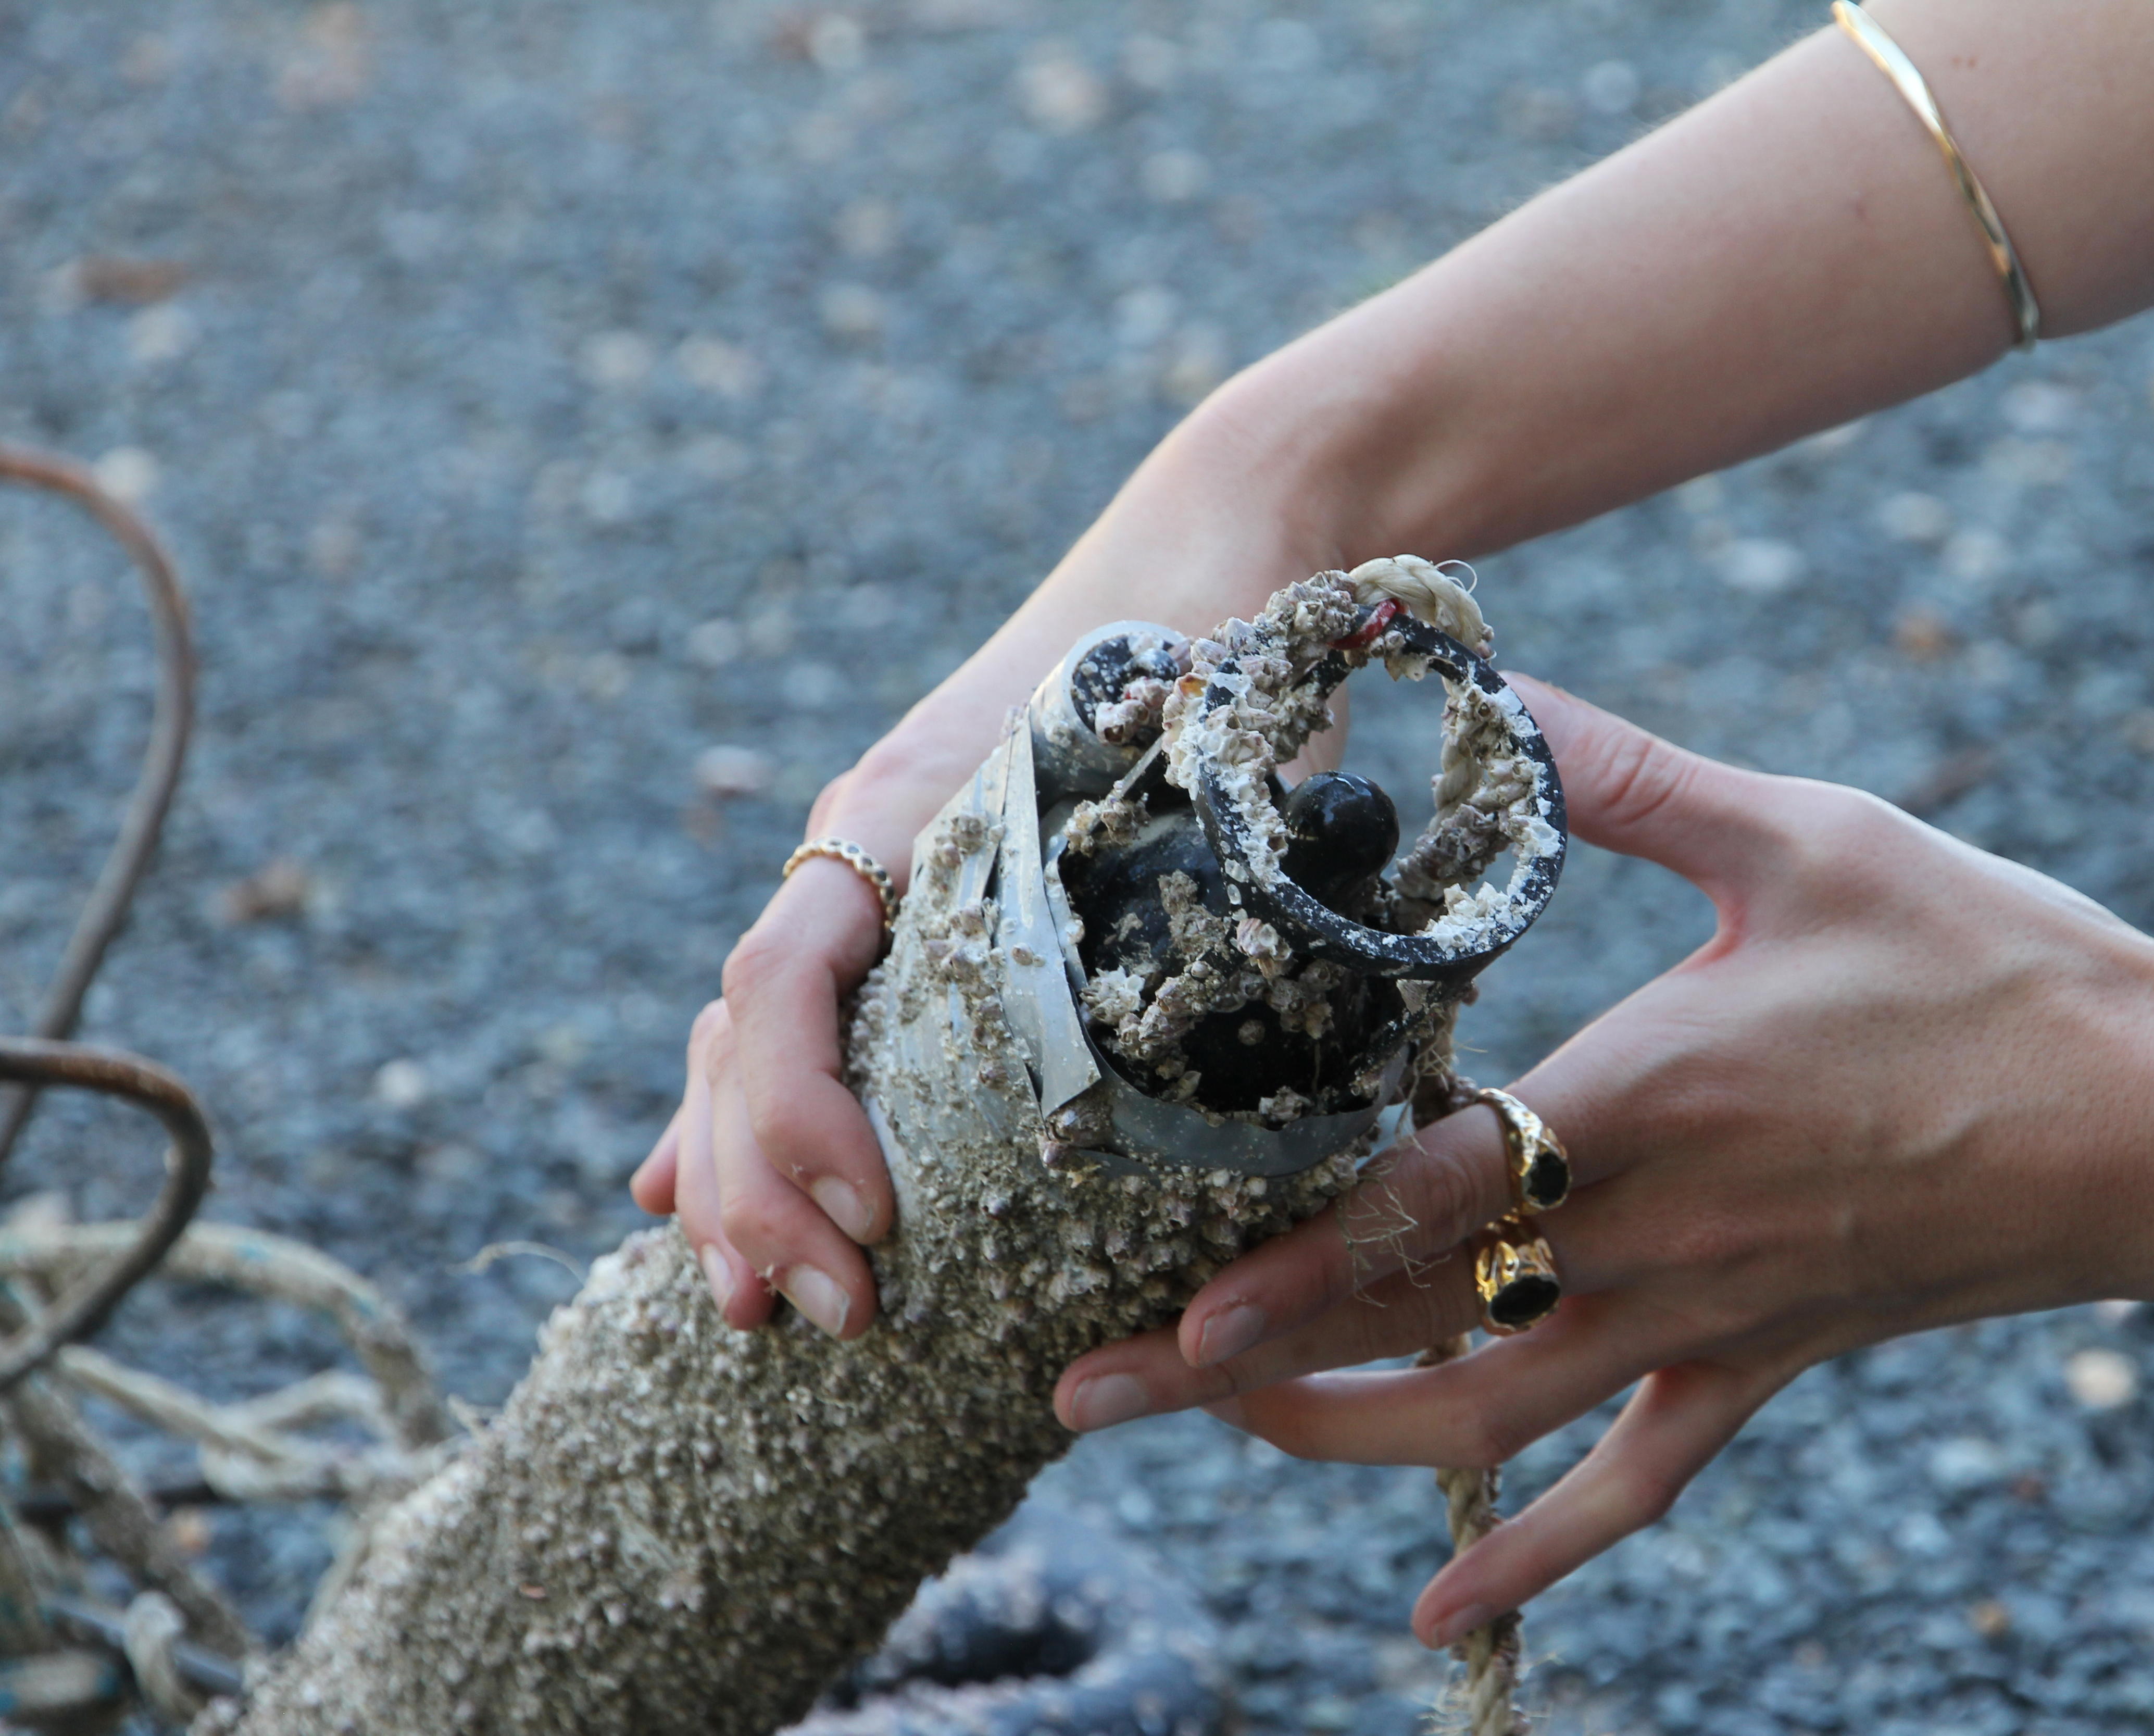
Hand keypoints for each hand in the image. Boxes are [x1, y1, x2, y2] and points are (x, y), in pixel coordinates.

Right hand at [628, 414, 1363, 1336]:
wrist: (1226, 540)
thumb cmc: (1241, 644)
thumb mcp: (1233, 755)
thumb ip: (1238, 854)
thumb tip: (1309, 1023)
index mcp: (913, 803)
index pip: (787, 975)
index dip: (799, 1111)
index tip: (875, 1220)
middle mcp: (869, 835)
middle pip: (744, 1029)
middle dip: (759, 1187)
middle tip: (828, 1315)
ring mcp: (880, 865)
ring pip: (745, 1033)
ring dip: (735, 1175)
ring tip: (749, 1305)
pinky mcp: (913, 898)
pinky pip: (792, 1017)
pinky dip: (744, 1113)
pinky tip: (689, 1204)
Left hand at [1054, 675, 2153, 1646]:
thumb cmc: (1994, 964)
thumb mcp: (1807, 836)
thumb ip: (1631, 776)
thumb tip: (1493, 690)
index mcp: (1652, 1095)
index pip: (1434, 1203)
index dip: (1293, 1268)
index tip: (1170, 1316)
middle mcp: (1659, 1230)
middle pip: (1415, 1320)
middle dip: (1242, 1366)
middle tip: (1084, 1388)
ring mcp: (1711, 1315)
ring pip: (1491, 1410)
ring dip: (1339, 1436)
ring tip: (1212, 1433)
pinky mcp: (1765, 1358)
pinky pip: (1636, 1483)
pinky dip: (1533, 1549)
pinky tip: (1439, 1607)